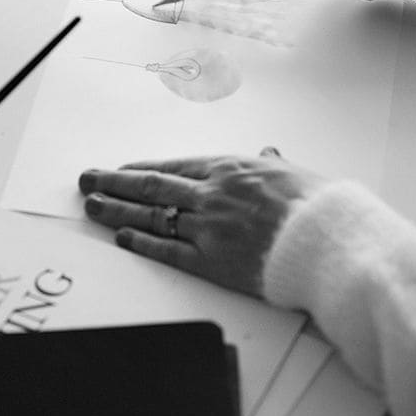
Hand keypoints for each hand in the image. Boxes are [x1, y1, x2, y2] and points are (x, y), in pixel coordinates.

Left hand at [79, 154, 324, 295]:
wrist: (328, 241)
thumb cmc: (317, 206)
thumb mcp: (294, 173)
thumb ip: (271, 165)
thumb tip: (267, 154)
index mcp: (230, 169)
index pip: (174, 166)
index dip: (142, 168)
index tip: (121, 169)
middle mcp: (212, 194)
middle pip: (152, 187)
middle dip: (114, 183)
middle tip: (88, 179)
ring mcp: (208, 228)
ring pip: (152, 216)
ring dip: (117, 211)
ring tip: (93, 207)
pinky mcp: (212, 261)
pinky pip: (168, 250)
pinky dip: (142, 243)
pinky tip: (122, 238)